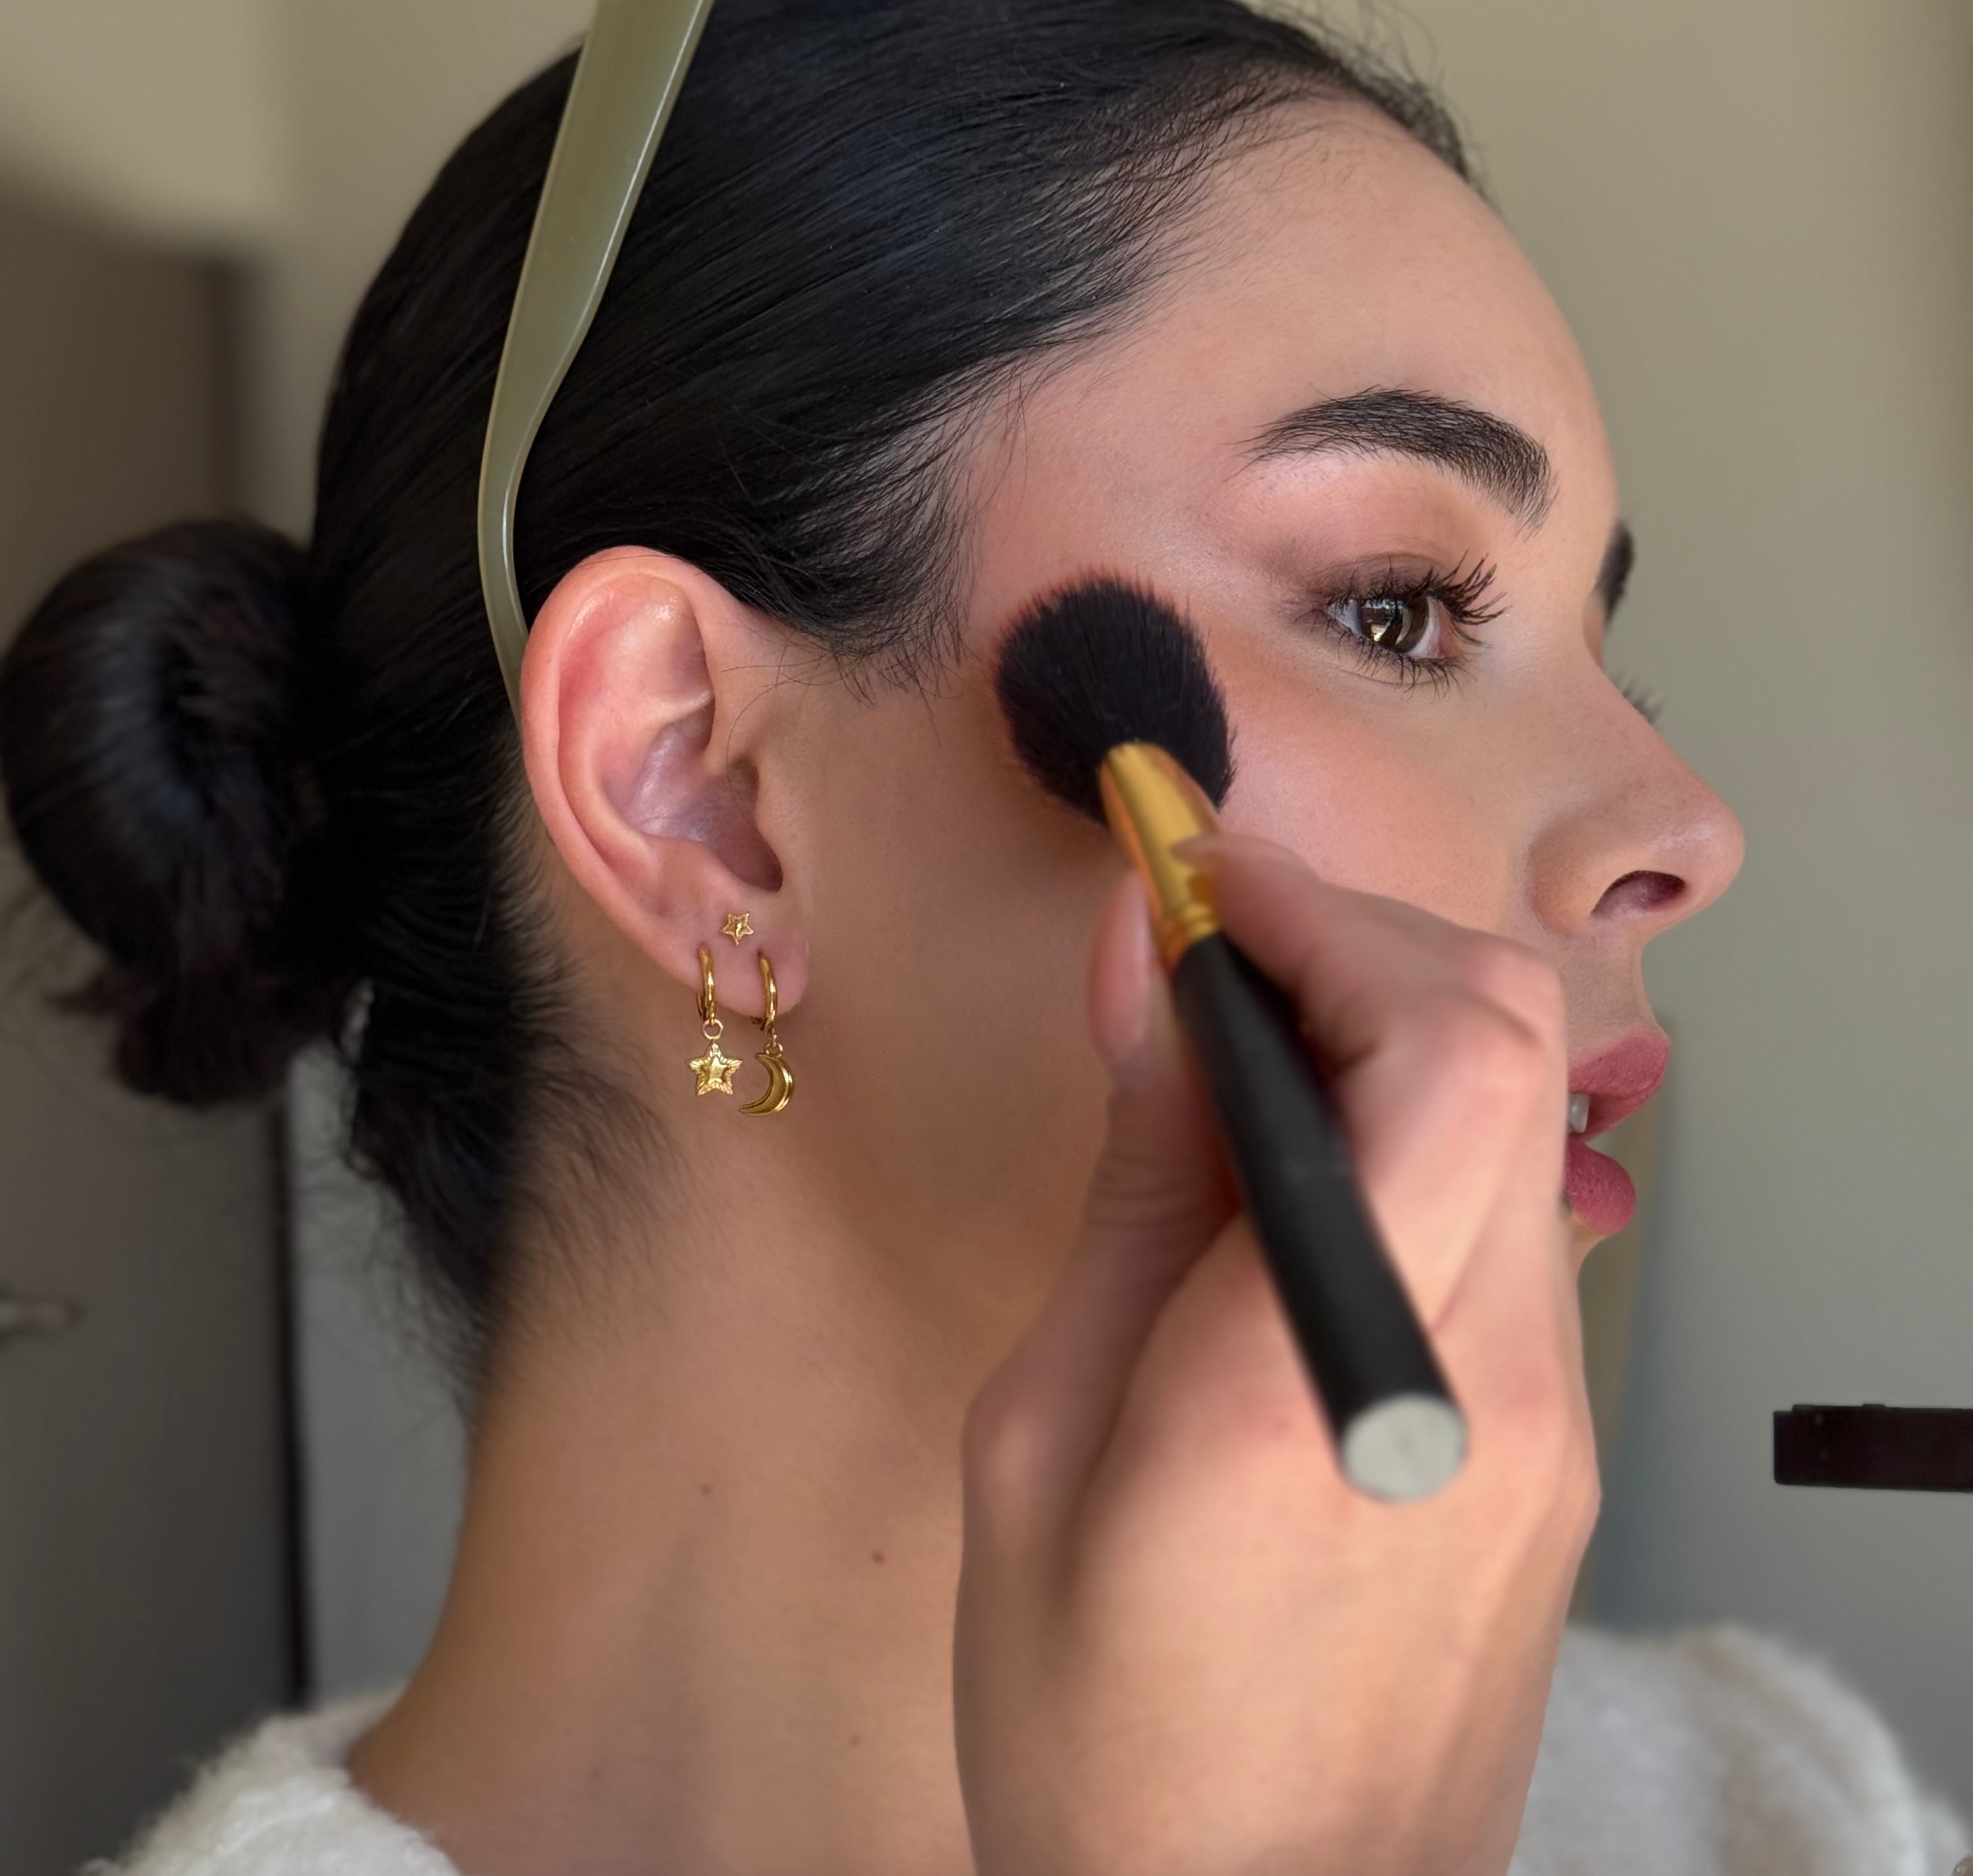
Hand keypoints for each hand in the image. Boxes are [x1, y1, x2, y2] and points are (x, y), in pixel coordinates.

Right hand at [954, 836, 1595, 1875]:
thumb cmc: (1102, 1733)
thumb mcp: (1043, 1443)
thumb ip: (1133, 1186)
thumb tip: (1144, 972)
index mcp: (1324, 1377)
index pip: (1429, 1046)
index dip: (1315, 910)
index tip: (1188, 866)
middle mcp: (1490, 1374)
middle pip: (1505, 1038)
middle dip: (1353, 934)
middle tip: (1203, 935)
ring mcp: (1550, 1413)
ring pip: (1516, 1111)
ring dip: (1382, 1019)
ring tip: (1230, 1039)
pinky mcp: (1556, 1442)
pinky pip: (1502, 1209)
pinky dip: (1408, 1123)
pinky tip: (1291, 1167)